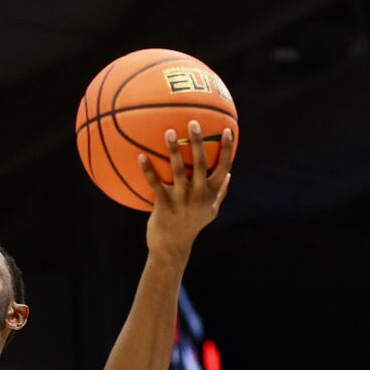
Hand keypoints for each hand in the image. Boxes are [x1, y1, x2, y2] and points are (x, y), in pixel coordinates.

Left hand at [137, 120, 234, 256]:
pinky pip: (155, 184)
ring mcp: (182, 200)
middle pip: (202, 164)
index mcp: (211, 194)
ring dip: (174, 150)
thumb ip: (220, 193)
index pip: (224, 168)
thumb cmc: (191, 225)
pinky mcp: (164, 205)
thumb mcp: (210, 212)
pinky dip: (147, 170)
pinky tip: (140, 156)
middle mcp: (199, 196)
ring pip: (179, 171)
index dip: (227, 149)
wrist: (172, 247)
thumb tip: (229, 174)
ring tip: (169, 132)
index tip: (227, 130)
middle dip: (199, 143)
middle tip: (193, 122)